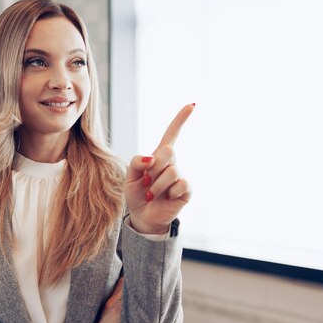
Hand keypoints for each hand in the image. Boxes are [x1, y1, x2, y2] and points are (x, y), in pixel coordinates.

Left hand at [125, 104, 194, 233]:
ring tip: (152, 194)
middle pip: (168, 151)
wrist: (143, 217)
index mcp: (158, 156)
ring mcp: (180, 176)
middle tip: (147, 181)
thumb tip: (153, 158)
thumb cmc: (137, 194)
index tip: (192, 105)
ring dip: (156, 185)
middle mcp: (172, 163)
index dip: (181, 119)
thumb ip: (137, 162)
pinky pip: (180, 184)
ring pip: (171, 171)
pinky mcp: (186, 190)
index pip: (171, 134)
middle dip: (154, 167)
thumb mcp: (130, 176)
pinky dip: (168, 192)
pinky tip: (166, 198)